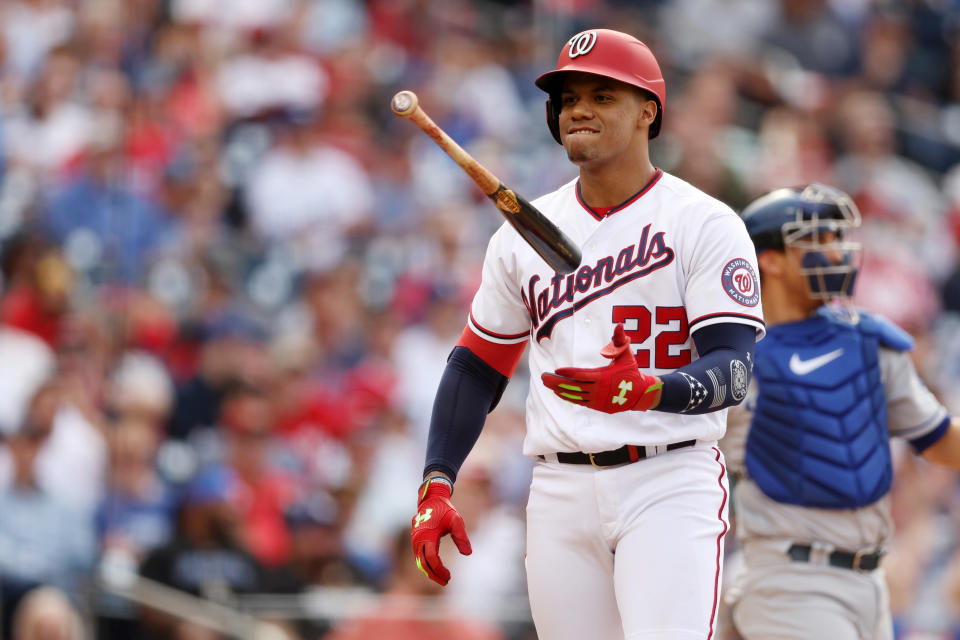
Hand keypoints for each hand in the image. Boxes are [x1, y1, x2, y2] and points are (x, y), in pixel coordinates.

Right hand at [410, 477, 471, 585]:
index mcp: (427, 536)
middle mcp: (418, 539)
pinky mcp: (416, 540)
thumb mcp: (456, 521)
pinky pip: (419, 556)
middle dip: (434, 575)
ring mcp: (415, 540)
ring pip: (419, 561)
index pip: (431, 559)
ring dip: (430, 571)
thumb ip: (461, 537)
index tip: (449, 576)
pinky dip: (426, 564)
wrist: (431, 499)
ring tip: (442, 578)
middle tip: (446, 581)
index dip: (439, 570)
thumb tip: (468, 553)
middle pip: (423, 564)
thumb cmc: (445, 509)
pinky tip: (436, 568)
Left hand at [541, 324, 662, 412]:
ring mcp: (597, 400)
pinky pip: (579, 401)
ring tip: (548, 384)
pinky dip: (568, 397)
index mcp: (604, 377)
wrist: (640, 394)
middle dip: (557, 382)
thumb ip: (620, 340)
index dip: (568, 373)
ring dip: (560, 390)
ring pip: (574, 396)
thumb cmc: (631, 371)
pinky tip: (559, 392)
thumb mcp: (627, 354)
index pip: (581, 376)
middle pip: (574, 387)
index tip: (556, 370)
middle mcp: (598, 391)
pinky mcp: (597, 406)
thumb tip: (620, 325)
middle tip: (543, 377)